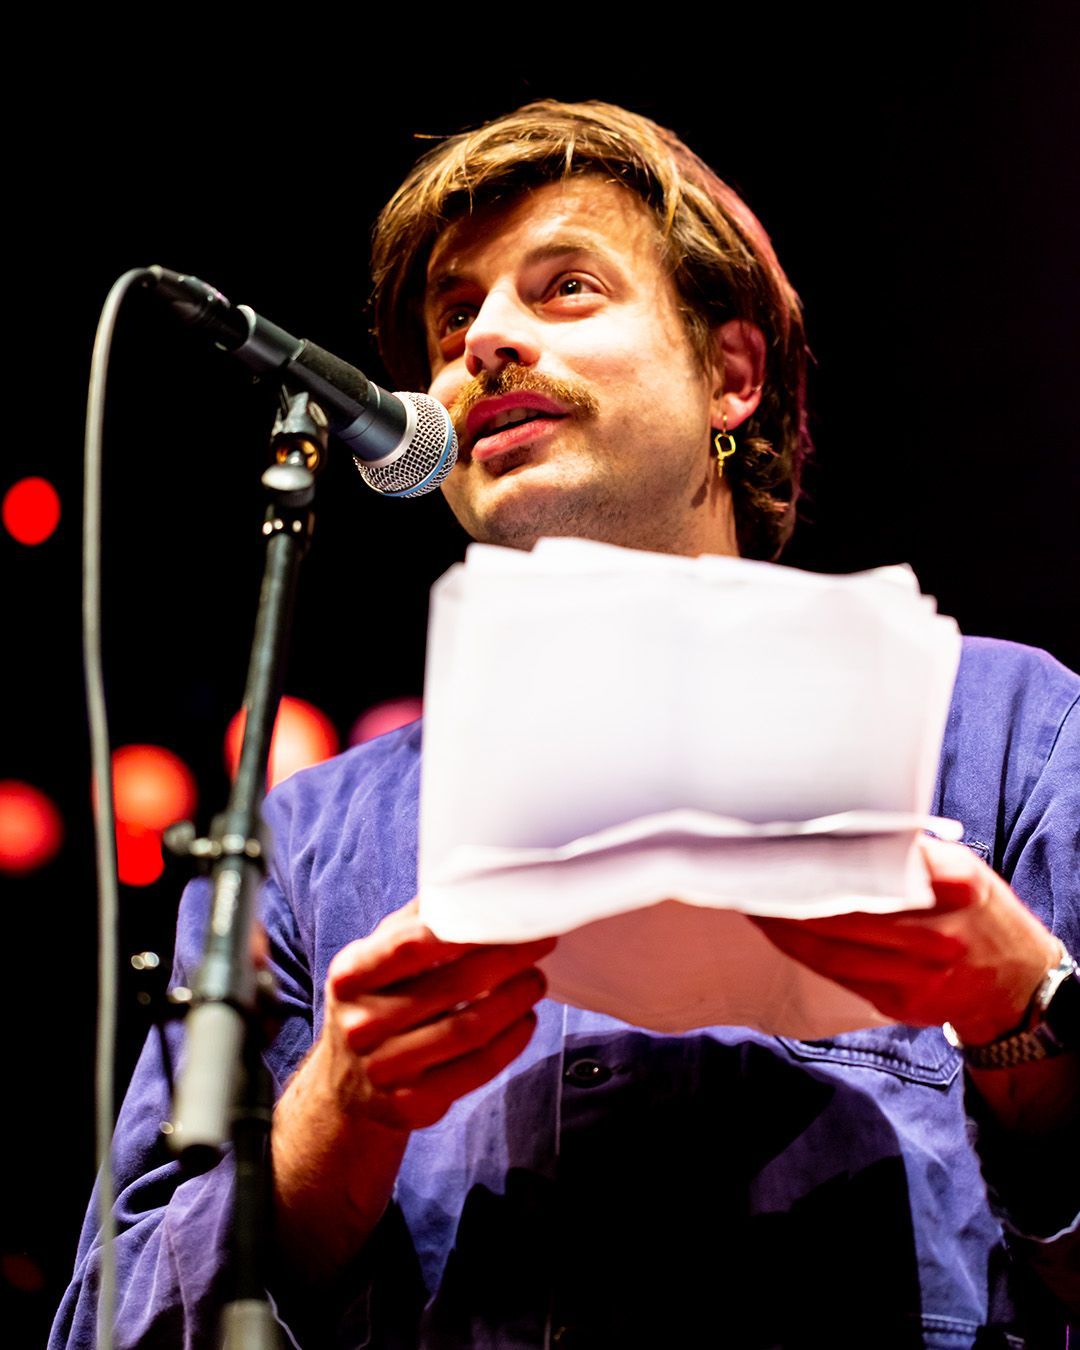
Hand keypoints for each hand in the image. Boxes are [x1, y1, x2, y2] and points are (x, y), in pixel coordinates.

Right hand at [317, 898, 554, 1130]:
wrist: (347, 1087)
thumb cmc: (374, 1004)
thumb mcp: (376, 959)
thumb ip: (415, 922)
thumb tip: (465, 878)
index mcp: (351, 976)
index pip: (411, 946)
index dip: (466, 928)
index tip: (509, 913)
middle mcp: (361, 1024)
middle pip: (452, 986)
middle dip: (508, 959)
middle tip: (540, 941)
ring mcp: (384, 1069)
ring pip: (468, 1029)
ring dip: (516, 1000)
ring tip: (536, 979)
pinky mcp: (412, 1105)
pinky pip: (476, 1069)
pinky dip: (511, 1042)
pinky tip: (526, 1020)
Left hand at [753, 837, 1060, 1043]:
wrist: (1016, 983)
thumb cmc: (976, 912)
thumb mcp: (959, 869)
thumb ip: (908, 852)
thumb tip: (838, 831)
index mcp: (953, 882)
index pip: (870, 867)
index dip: (818, 862)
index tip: (779, 850)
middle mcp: (937, 930)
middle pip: (842, 911)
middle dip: (789, 896)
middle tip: (748, 876)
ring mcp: (920, 972)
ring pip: (830, 949)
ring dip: (784, 928)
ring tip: (753, 904)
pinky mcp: (901, 1001)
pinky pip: (838, 973)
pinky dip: (804, 952)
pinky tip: (781, 934)